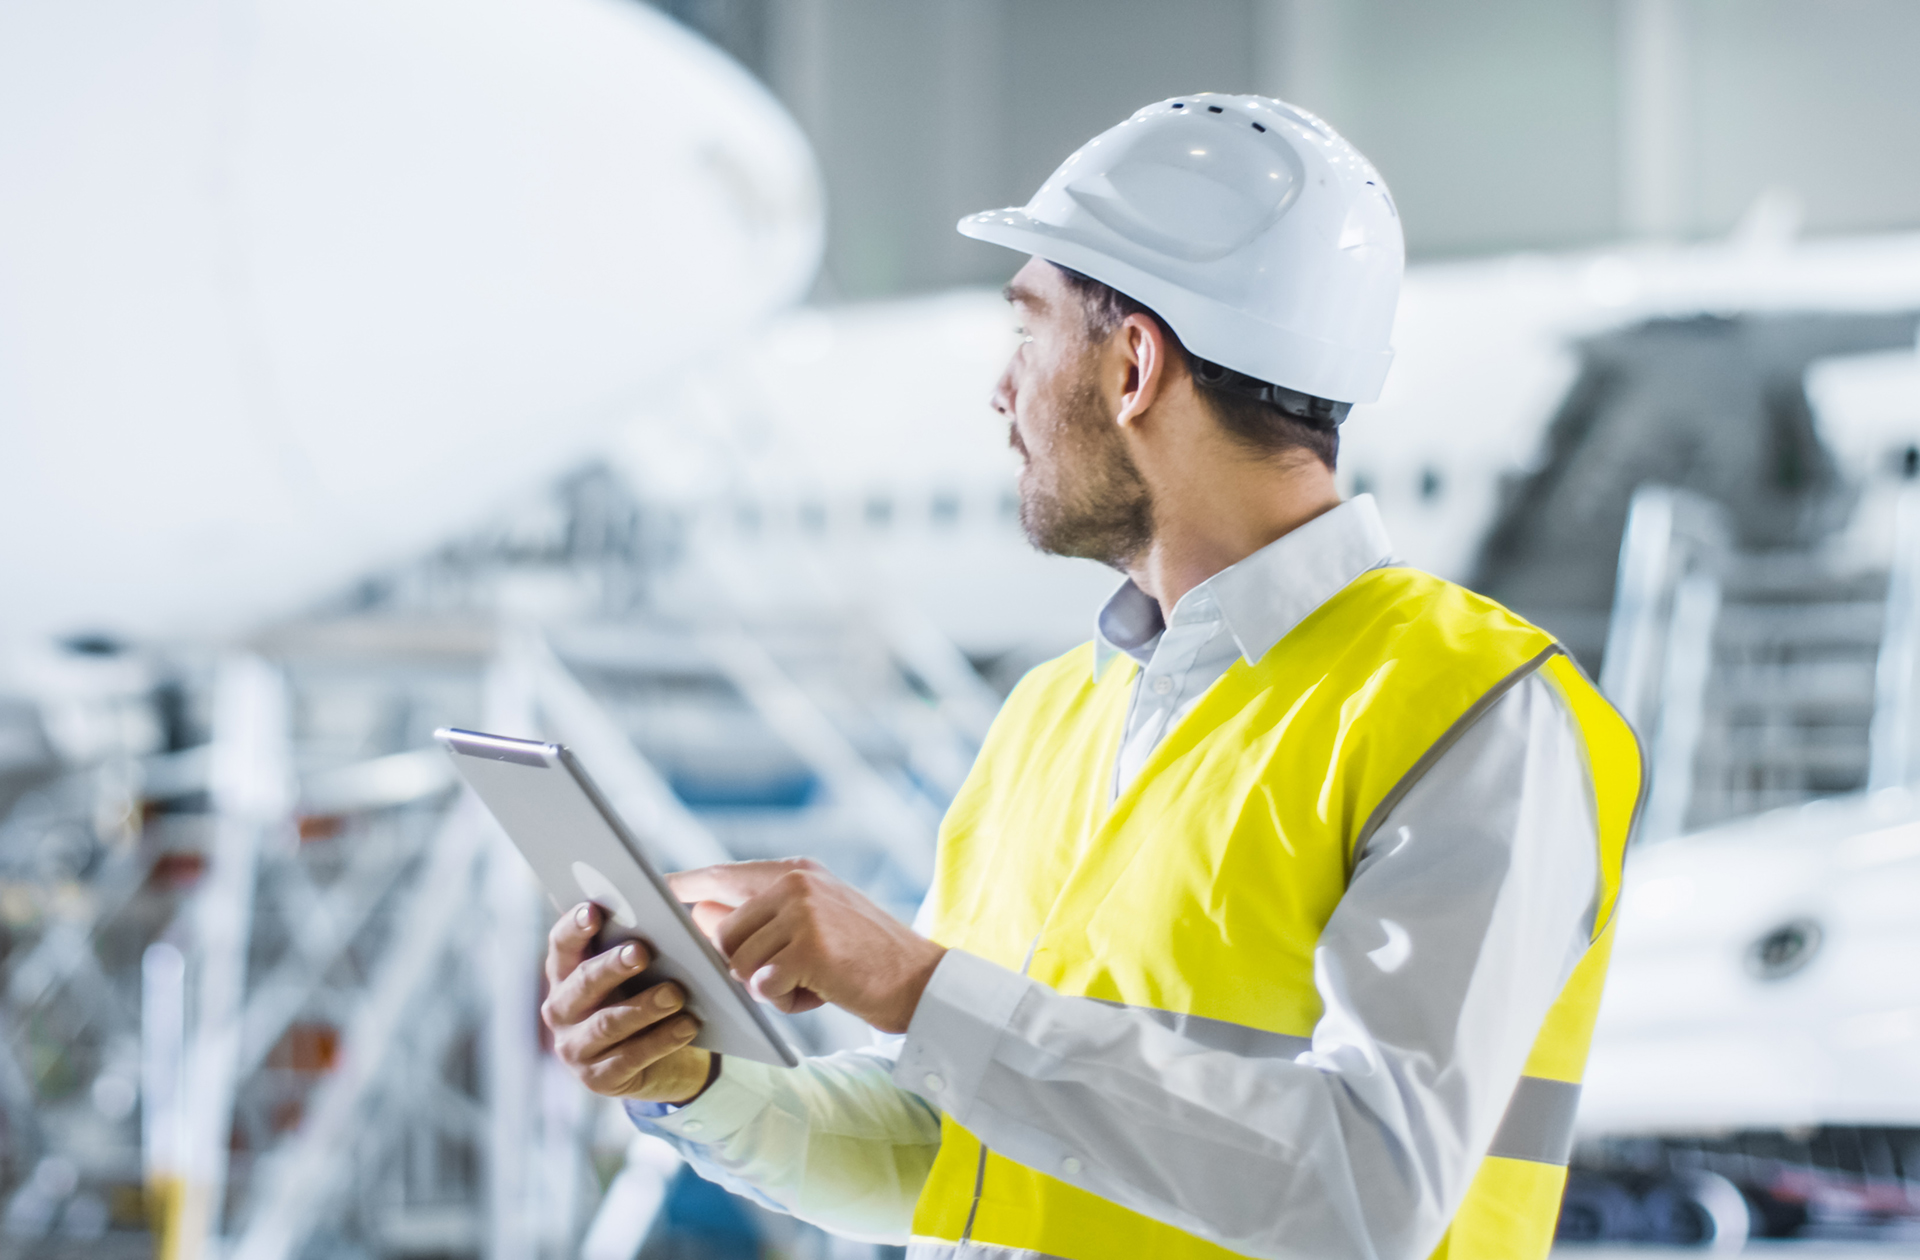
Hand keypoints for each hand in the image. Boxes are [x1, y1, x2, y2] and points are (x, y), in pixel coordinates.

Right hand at [542, 902, 713, 1103]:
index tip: (594, 909)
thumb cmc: (647, 996)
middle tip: (642, 951)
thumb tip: (662, 920)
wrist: (661, 1061)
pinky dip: (662, 1040)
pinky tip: (688, 1025)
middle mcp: (560, 1011)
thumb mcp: (640, 972)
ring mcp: (575, 1049)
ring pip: (608, 1023)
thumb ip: (637, 946)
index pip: (561, 945)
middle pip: (583, 982)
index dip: (575, 927)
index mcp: (565, 974)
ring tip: (675, 994)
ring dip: (643, 1006)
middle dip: (612, 966)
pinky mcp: (599, 1080)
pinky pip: (631, 1058)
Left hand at [669, 858, 946, 1034]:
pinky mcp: (810, 948)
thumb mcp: (814, 925)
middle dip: (739, 964)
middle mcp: (796, 883)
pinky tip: (821, 992)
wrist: (923, 982)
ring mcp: (803, 912)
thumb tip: (697, 918)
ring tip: (812, 982)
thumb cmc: (862, 960)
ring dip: (766, 986)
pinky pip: (763, 985)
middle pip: (721, 930)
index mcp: (795, 871)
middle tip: (785, 975)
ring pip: (738, 961)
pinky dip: (785, 1000)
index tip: (649, 894)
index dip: (683, 886)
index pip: (721, 874)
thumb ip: (762, 918)